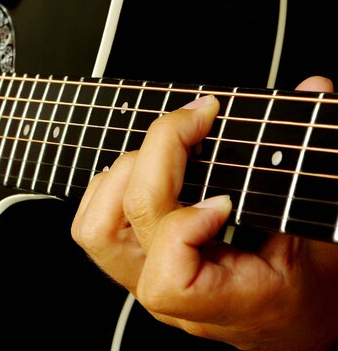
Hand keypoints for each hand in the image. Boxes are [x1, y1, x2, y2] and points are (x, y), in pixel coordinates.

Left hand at [71, 76, 337, 349]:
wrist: (292, 320)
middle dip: (155, 155)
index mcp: (221, 302)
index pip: (168, 276)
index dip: (187, 224)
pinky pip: (94, 224)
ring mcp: (143, 279)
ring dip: (123, 171)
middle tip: (195, 123)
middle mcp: (169, 295)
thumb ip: (312, 164)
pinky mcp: (131, 264)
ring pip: (94, 227)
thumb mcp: (320, 233)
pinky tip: (146, 168)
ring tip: (165, 149)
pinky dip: (110, 185)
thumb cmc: (309, 288)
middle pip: (122, 224)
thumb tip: (314, 88)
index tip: (226, 198)